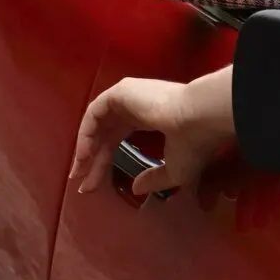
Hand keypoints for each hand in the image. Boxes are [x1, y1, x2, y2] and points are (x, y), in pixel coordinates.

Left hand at [70, 71, 235, 196]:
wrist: (200, 118)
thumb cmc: (193, 143)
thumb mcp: (175, 170)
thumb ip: (153, 179)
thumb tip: (135, 188)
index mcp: (151, 118)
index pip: (118, 140)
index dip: (103, 163)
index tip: (91, 186)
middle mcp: (137, 105)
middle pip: (105, 135)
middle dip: (91, 161)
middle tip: (81, 184)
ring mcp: (129, 96)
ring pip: (97, 123)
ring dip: (85, 148)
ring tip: (78, 173)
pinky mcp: (121, 91)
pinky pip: (94, 112)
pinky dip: (86, 133)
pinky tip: (85, 154)